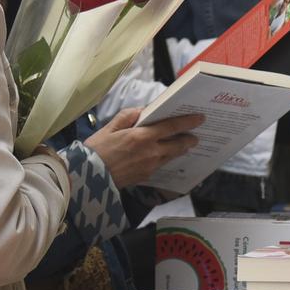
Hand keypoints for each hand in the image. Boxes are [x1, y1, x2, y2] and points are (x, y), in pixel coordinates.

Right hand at [85, 107, 203, 188]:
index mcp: (142, 137)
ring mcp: (150, 166)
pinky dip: (166, 158)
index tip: (199, 118)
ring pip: (171, 156)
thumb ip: (128, 116)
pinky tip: (165, 155)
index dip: (187, 122)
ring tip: (183, 144)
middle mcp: (150, 152)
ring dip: (179, 150)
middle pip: (178, 145)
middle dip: (189, 139)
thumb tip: (143, 111)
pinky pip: (161, 165)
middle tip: (195, 135)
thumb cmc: (96, 150)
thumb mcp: (109, 127)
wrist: (89, 178)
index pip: (171, 127)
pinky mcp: (146, 176)